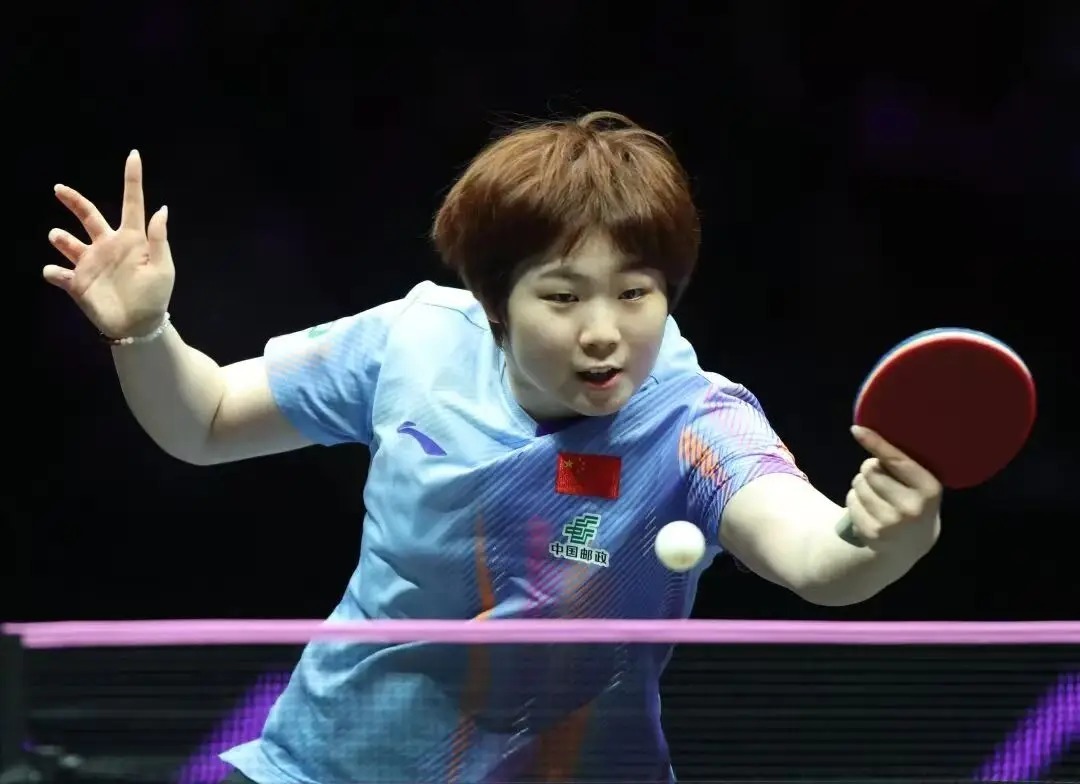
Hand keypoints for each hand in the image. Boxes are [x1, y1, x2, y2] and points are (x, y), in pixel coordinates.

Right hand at [43, 150, 173, 338]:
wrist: (139, 327)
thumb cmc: (155, 297)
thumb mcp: (163, 268)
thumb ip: (158, 238)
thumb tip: (161, 208)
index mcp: (132, 239)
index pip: (132, 203)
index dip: (132, 180)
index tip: (134, 155)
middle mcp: (107, 246)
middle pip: (87, 215)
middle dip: (73, 200)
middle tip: (59, 189)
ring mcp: (90, 263)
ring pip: (67, 241)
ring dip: (60, 237)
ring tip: (59, 238)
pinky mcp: (76, 283)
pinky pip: (57, 272)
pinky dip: (53, 271)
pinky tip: (56, 272)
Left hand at [844, 425, 942, 545]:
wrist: (912, 544)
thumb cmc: (912, 500)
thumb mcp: (918, 482)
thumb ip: (900, 462)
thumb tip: (864, 431)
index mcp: (929, 489)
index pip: (896, 460)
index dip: (876, 443)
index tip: (856, 429)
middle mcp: (912, 508)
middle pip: (871, 470)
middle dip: (870, 470)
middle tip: (882, 480)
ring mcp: (891, 523)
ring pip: (858, 485)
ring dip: (861, 485)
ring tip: (877, 496)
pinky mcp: (872, 534)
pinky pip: (851, 502)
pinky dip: (854, 501)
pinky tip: (869, 510)